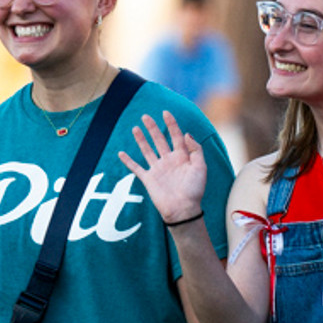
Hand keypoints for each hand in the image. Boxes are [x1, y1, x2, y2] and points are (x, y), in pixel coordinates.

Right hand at [118, 112, 207, 226]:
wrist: (183, 209)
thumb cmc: (194, 190)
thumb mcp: (200, 167)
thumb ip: (196, 149)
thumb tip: (186, 134)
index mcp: (182, 157)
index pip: (176, 136)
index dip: (171, 124)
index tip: (165, 113)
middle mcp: (169, 161)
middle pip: (159, 140)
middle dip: (153, 128)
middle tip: (146, 116)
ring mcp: (158, 169)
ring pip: (147, 150)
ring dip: (141, 139)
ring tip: (136, 128)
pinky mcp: (149, 179)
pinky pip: (136, 168)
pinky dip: (128, 161)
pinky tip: (121, 153)